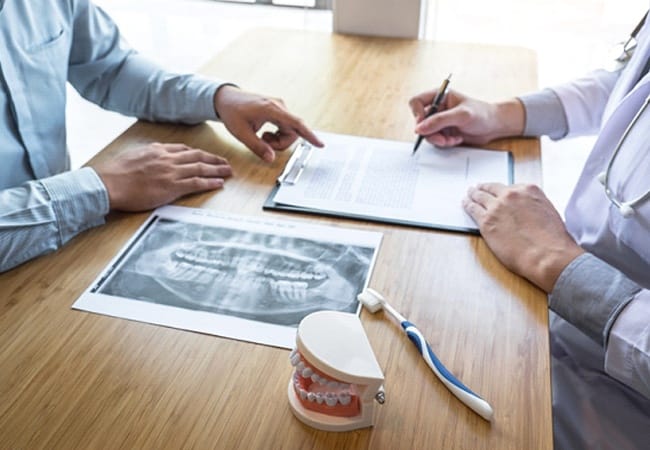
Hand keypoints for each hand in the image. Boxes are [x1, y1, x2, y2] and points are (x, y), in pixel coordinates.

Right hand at [92, 143, 231, 210]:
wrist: (108, 183)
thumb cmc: (115, 173)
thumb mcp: (132, 156)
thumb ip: (146, 156)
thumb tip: (149, 158)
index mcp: (157, 150)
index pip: (183, 149)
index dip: (197, 153)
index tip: (205, 155)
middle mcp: (167, 158)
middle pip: (197, 156)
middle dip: (213, 159)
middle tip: (225, 162)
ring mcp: (171, 172)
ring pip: (200, 168)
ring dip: (217, 169)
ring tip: (228, 172)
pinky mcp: (171, 187)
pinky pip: (196, 183)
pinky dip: (210, 182)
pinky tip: (219, 183)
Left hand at [214, 85, 322, 161]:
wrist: (226, 98)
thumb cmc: (232, 112)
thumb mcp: (241, 133)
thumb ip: (257, 147)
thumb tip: (271, 158)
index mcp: (271, 109)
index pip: (296, 123)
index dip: (309, 135)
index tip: (320, 144)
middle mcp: (279, 106)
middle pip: (293, 132)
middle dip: (281, 143)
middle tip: (264, 143)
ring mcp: (279, 108)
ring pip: (289, 131)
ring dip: (278, 140)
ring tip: (262, 137)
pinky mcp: (277, 111)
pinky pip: (285, 127)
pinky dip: (277, 134)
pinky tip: (265, 133)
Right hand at [409, 90, 524, 146]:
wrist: (494, 126)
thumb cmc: (482, 114)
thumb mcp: (461, 115)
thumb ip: (439, 121)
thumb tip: (419, 128)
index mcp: (440, 96)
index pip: (417, 102)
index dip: (417, 114)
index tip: (423, 125)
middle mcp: (438, 108)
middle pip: (420, 121)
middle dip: (430, 132)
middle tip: (441, 139)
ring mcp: (440, 121)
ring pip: (427, 133)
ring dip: (438, 140)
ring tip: (452, 140)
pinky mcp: (444, 132)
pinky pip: (435, 140)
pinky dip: (444, 143)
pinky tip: (456, 139)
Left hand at [462, 183, 583, 291]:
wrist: (546, 255)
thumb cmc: (552, 240)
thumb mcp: (548, 212)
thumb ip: (533, 206)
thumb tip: (524, 211)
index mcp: (529, 190)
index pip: (510, 187)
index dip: (502, 191)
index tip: (497, 191)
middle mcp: (511, 195)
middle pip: (493, 189)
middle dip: (485, 188)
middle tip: (478, 188)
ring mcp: (497, 207)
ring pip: (480, 197)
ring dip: (474, 194)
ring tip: (470, 194)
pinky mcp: (486, 221)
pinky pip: (472, 209)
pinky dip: (468, 205)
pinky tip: (466, 204)